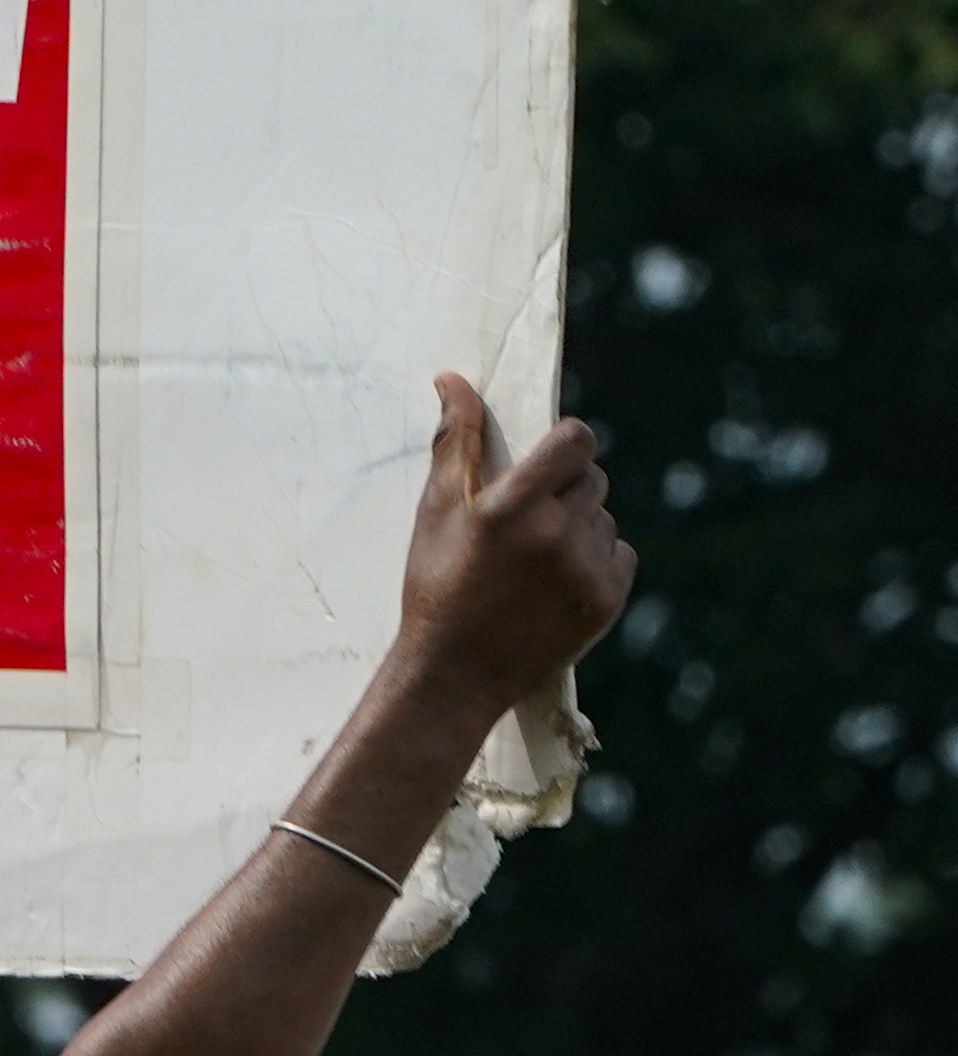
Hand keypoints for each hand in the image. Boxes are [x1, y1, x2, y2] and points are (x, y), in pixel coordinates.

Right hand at [393, 374, 632, 719]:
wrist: (453, 675)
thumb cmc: (435, 586)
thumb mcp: (435, 512)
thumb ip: (456, 442)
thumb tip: (453, 380)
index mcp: (510, 507)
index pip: (576, 440)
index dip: (565, 443)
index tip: (545, 459)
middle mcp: (555, 534)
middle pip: (592, 477)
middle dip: (564, 488)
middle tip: (526, 520)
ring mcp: (586, 569)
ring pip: (603, 516)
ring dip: (577, 526)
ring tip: (533, 561)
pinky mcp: (608, 599)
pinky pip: (619, 554)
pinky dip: (595, 560)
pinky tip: (554, 584)